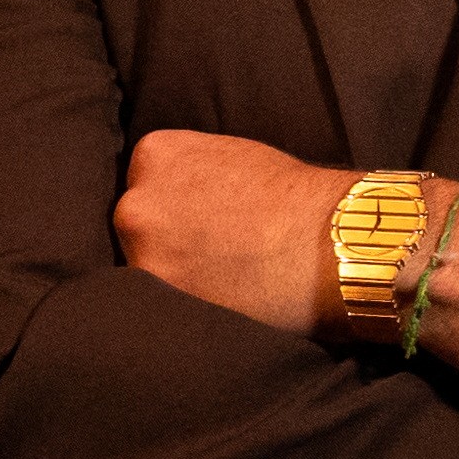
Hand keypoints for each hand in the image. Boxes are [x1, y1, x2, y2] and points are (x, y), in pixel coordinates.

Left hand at [113, 129, 350, 337]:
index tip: (199, 223)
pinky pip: (159, 301)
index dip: (174, 207)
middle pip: (137, 225)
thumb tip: (180, 196)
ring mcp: (142, 251)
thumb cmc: (292, 197)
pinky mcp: (159, 296)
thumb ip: (191, 172)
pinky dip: (181, 303)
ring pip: (146, 265)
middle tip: (208, 255)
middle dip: (166, 239)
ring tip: (217, 280)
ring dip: (171, 274)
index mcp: (153, 155)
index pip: (146, 183)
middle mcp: (135, 202)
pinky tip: (214, 298)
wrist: (322, 243)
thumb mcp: (231, 157)